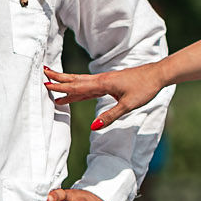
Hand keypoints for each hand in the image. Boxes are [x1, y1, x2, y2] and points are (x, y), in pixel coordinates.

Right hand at [44, 63, 166, 130]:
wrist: (157, 75)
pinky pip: (90, 86)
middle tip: (43, 73)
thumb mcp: (128, 105)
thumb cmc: (144, 88)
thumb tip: (94, 127)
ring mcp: (105, 81)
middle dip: (59, 78)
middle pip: (76, 80)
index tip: (46, 85)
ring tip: (53, 85)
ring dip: (67, 83)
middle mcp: (101, 80)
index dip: (61, 87)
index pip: (78, 86)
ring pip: (81, 83)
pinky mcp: (110, 83)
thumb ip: (110, 116)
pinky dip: (79, 89)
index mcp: (103, 83)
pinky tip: (75, 93)